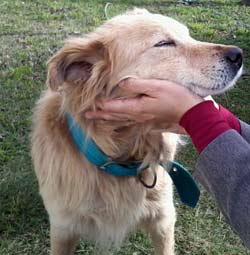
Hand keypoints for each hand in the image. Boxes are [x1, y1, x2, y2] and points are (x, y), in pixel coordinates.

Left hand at [85, 78, 203, 130]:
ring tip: (97, 119)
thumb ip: (137, 84)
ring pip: (119, 119)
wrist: (190, 113)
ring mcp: (143, 119)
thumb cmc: (175, 97)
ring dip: (106, 119)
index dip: (101, 105)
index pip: (113, 107)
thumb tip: (121, 83)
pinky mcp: (148, 119)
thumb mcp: (156, 86)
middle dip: (99, 115)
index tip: (89, 103)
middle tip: (85, 116)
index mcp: (137, 107)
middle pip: (113, 116)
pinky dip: (118, 121)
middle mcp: (137, 115)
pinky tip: (117, 121)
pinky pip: (128, 121)